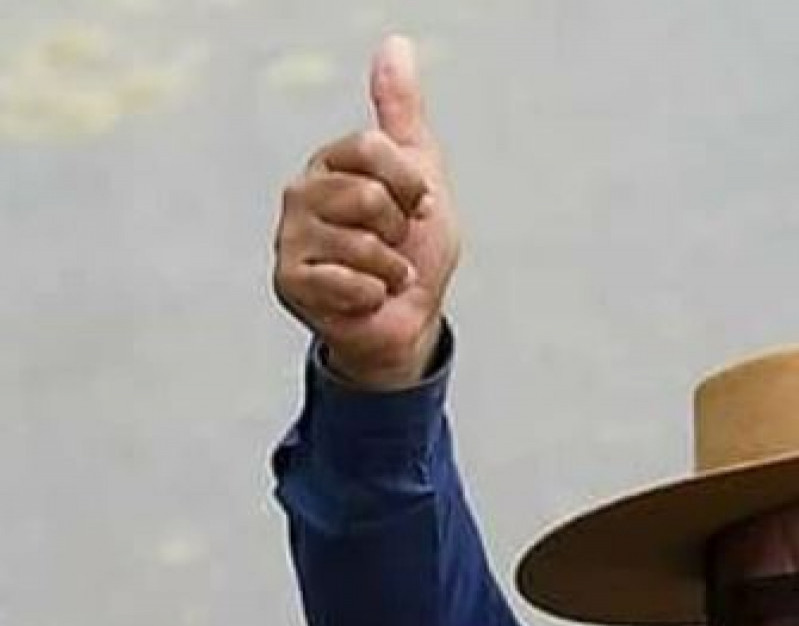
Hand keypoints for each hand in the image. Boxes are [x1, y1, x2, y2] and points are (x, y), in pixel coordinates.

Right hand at [272, 34, 460, 388]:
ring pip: (361, 242)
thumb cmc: (413, 251)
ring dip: (391, 268)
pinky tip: (366, 298)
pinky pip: (349, 281)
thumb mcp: (421, 176)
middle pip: (368, 195)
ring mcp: (290, 238)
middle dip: (399, 231)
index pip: (375, 148)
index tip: (417, 206)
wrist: (409, 322)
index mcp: (331, 163)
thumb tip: (394, 43)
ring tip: (383, 276)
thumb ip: (402, 113)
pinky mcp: (290, 282)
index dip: (411, 183)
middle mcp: (302, 193)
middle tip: (393, 247)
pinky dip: (373, 296)